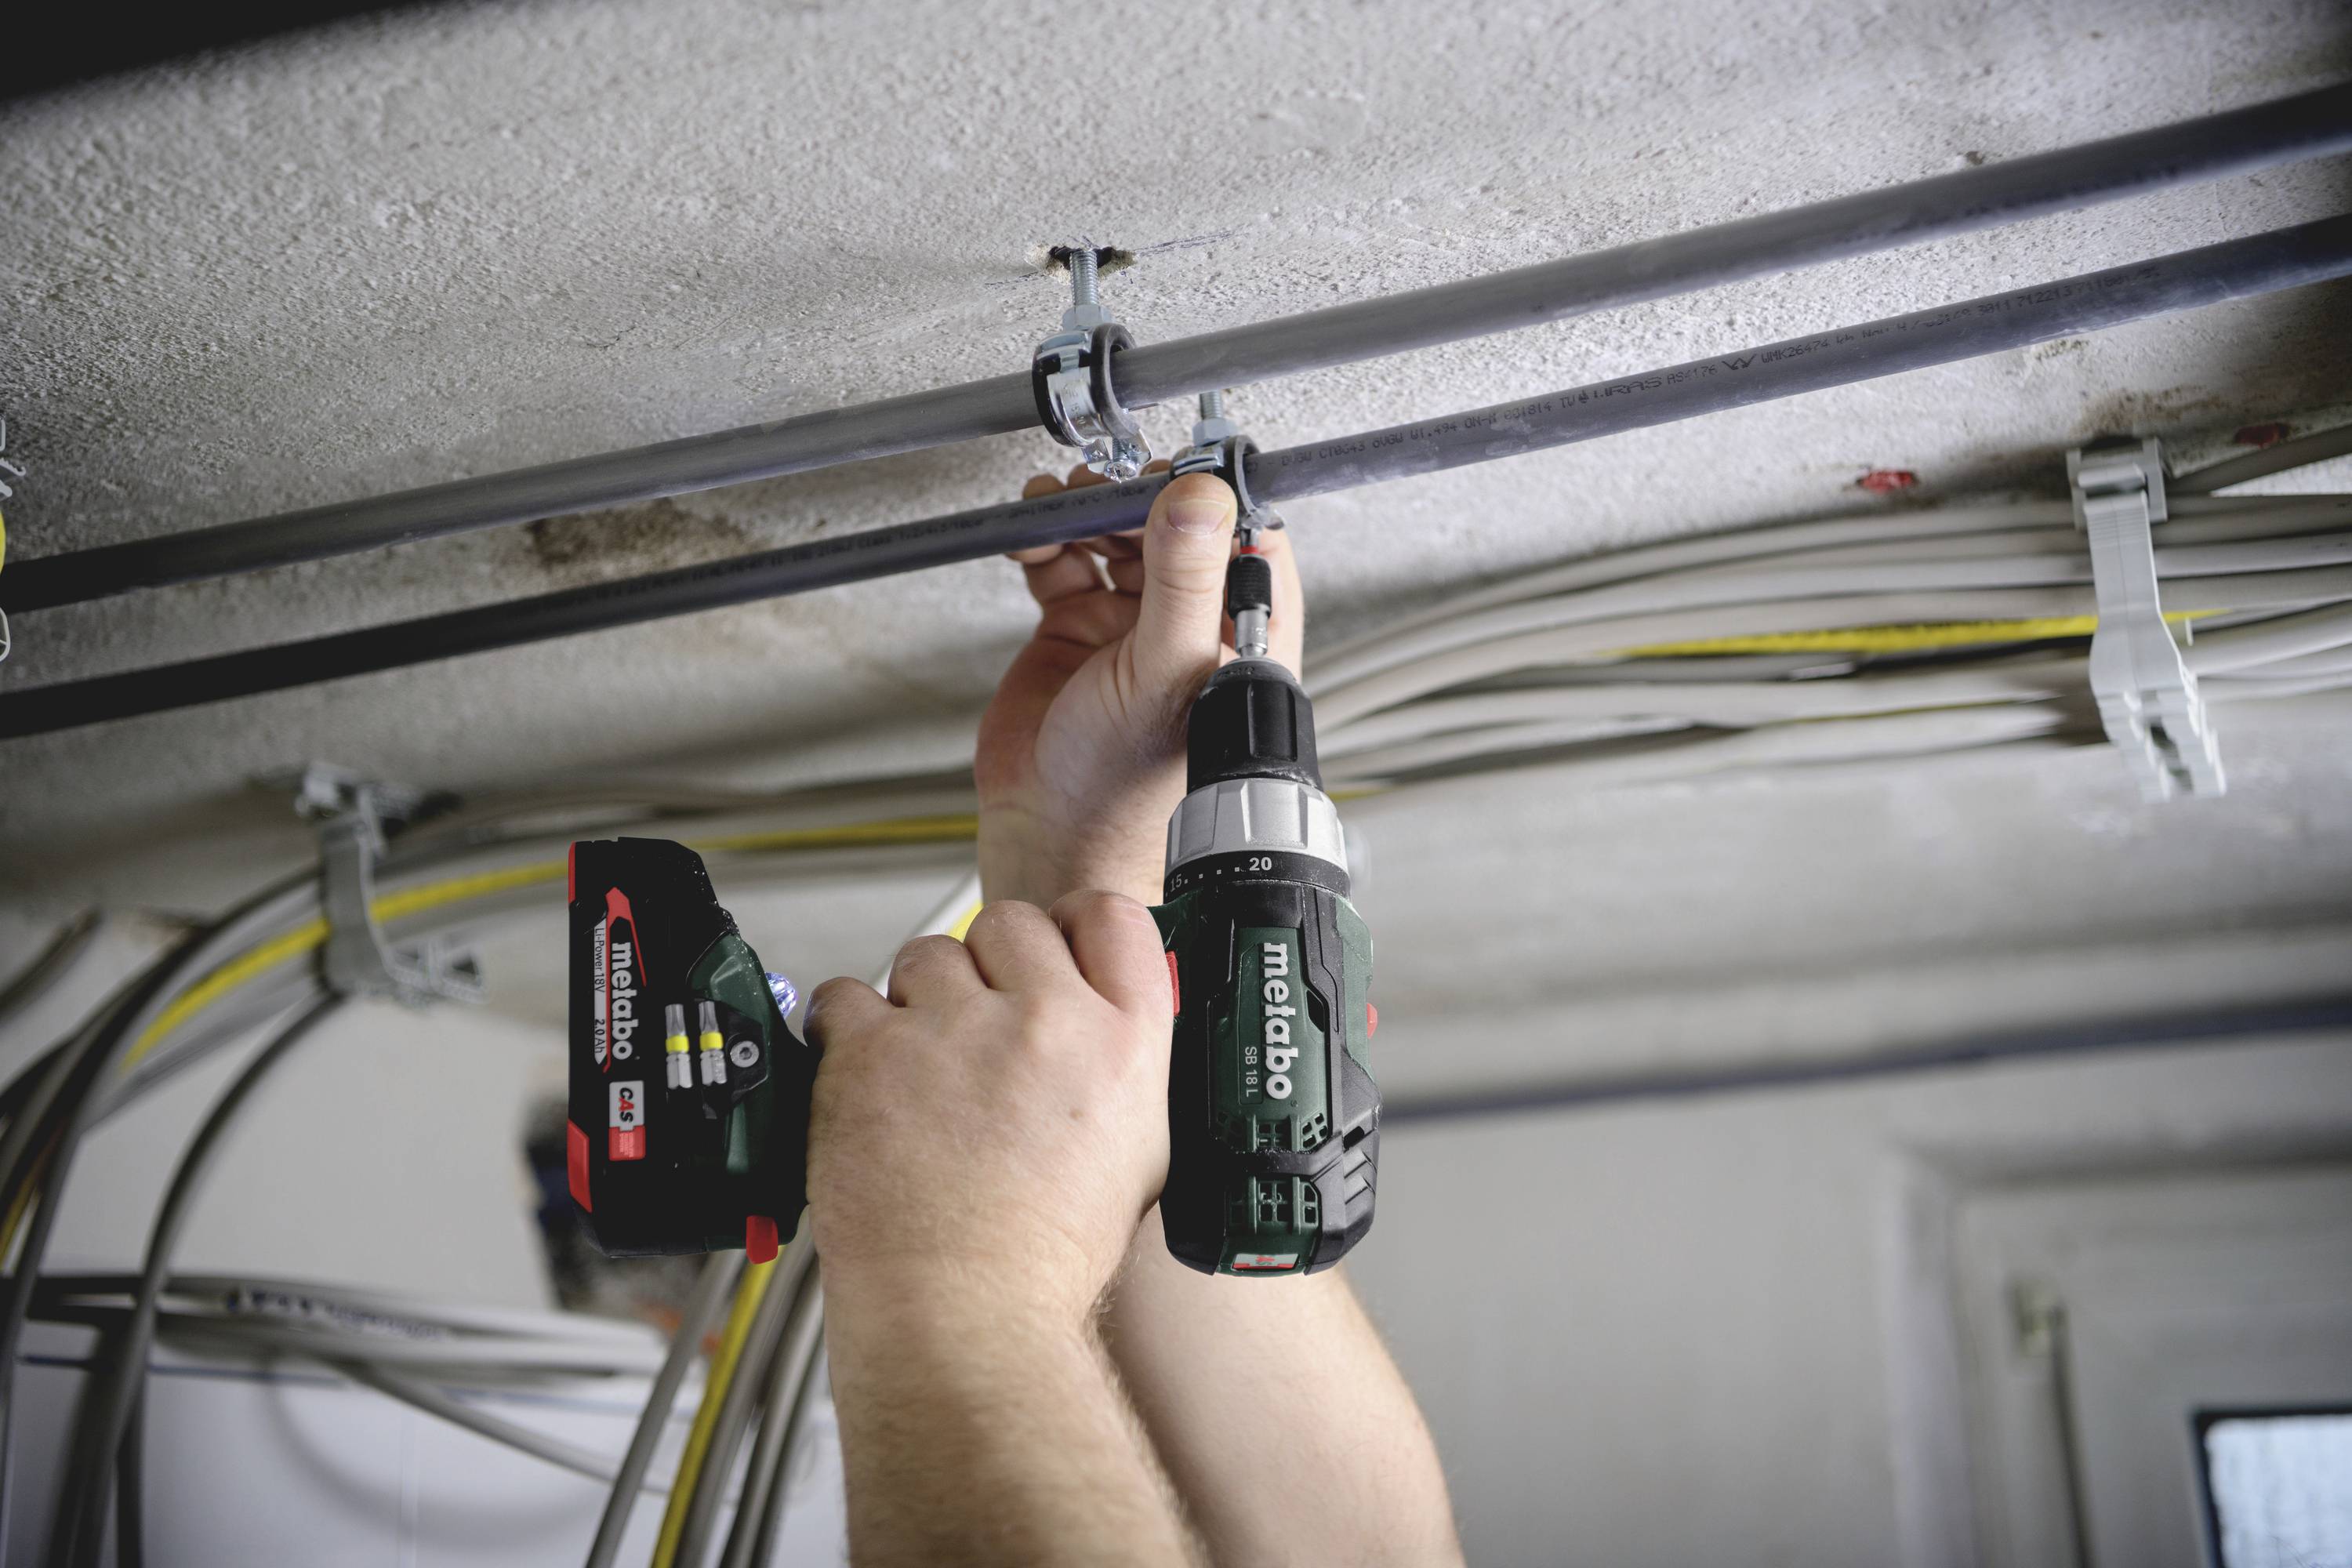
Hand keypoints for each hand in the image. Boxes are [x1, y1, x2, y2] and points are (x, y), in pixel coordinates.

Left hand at [803, 892, 1174, 1324]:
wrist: (966, 1315)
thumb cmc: (1043, 1258)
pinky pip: (849, 995)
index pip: (1111, 915)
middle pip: (1010, 924)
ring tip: (919, 1069)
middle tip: (975, 1028)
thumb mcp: (1138, 1156)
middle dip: (989, 967)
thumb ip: (1124, 1071)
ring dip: (920, 999)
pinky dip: (849, 1029)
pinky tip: (866, 1077)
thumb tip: (1102, 1020)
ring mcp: (955, 1030)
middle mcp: (1045, 1021)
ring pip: (928, 954)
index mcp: (1123, 1043)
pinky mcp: (872, 1052)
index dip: (1074, 923)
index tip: (1053, 947)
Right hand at [976, 464, 1305, 906]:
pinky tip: (1032, 536)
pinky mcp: (1076, 628)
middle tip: (1104, 485)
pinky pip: (1063, 560)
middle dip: (1134, 493)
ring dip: (1086, 509)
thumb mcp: (1166, 669)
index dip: (1210, 493)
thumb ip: (1186, 580)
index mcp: (1238, 631)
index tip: (1176, 468)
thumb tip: (1201, 498)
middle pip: (1171, 523)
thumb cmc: (1131, 788)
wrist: (1053, 834)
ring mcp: (1130, 624)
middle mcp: (1189, 623)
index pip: (1245, 533)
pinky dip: (1044, 538)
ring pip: (1115, 534)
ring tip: (1061, 500)